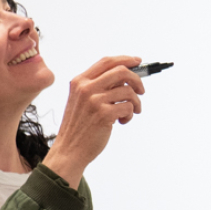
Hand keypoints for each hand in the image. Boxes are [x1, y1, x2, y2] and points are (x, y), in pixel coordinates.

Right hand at [43, 56, 145, 186]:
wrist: (69, 150)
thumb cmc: (78, 127)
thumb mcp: (81, 100)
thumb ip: (97, 86)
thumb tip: (125, 76)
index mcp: (79, 81)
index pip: (106, 62)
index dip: (125, 59)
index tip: (137, 61)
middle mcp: (86, 88)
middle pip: (121, 71)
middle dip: (137, 80)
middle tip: (141, 91)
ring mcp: (94, 101)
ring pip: (128, 91)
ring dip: (136, 102)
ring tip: (131, 112)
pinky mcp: (104, 114)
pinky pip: (128, 107)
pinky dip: (130, 115)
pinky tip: (122, 121)